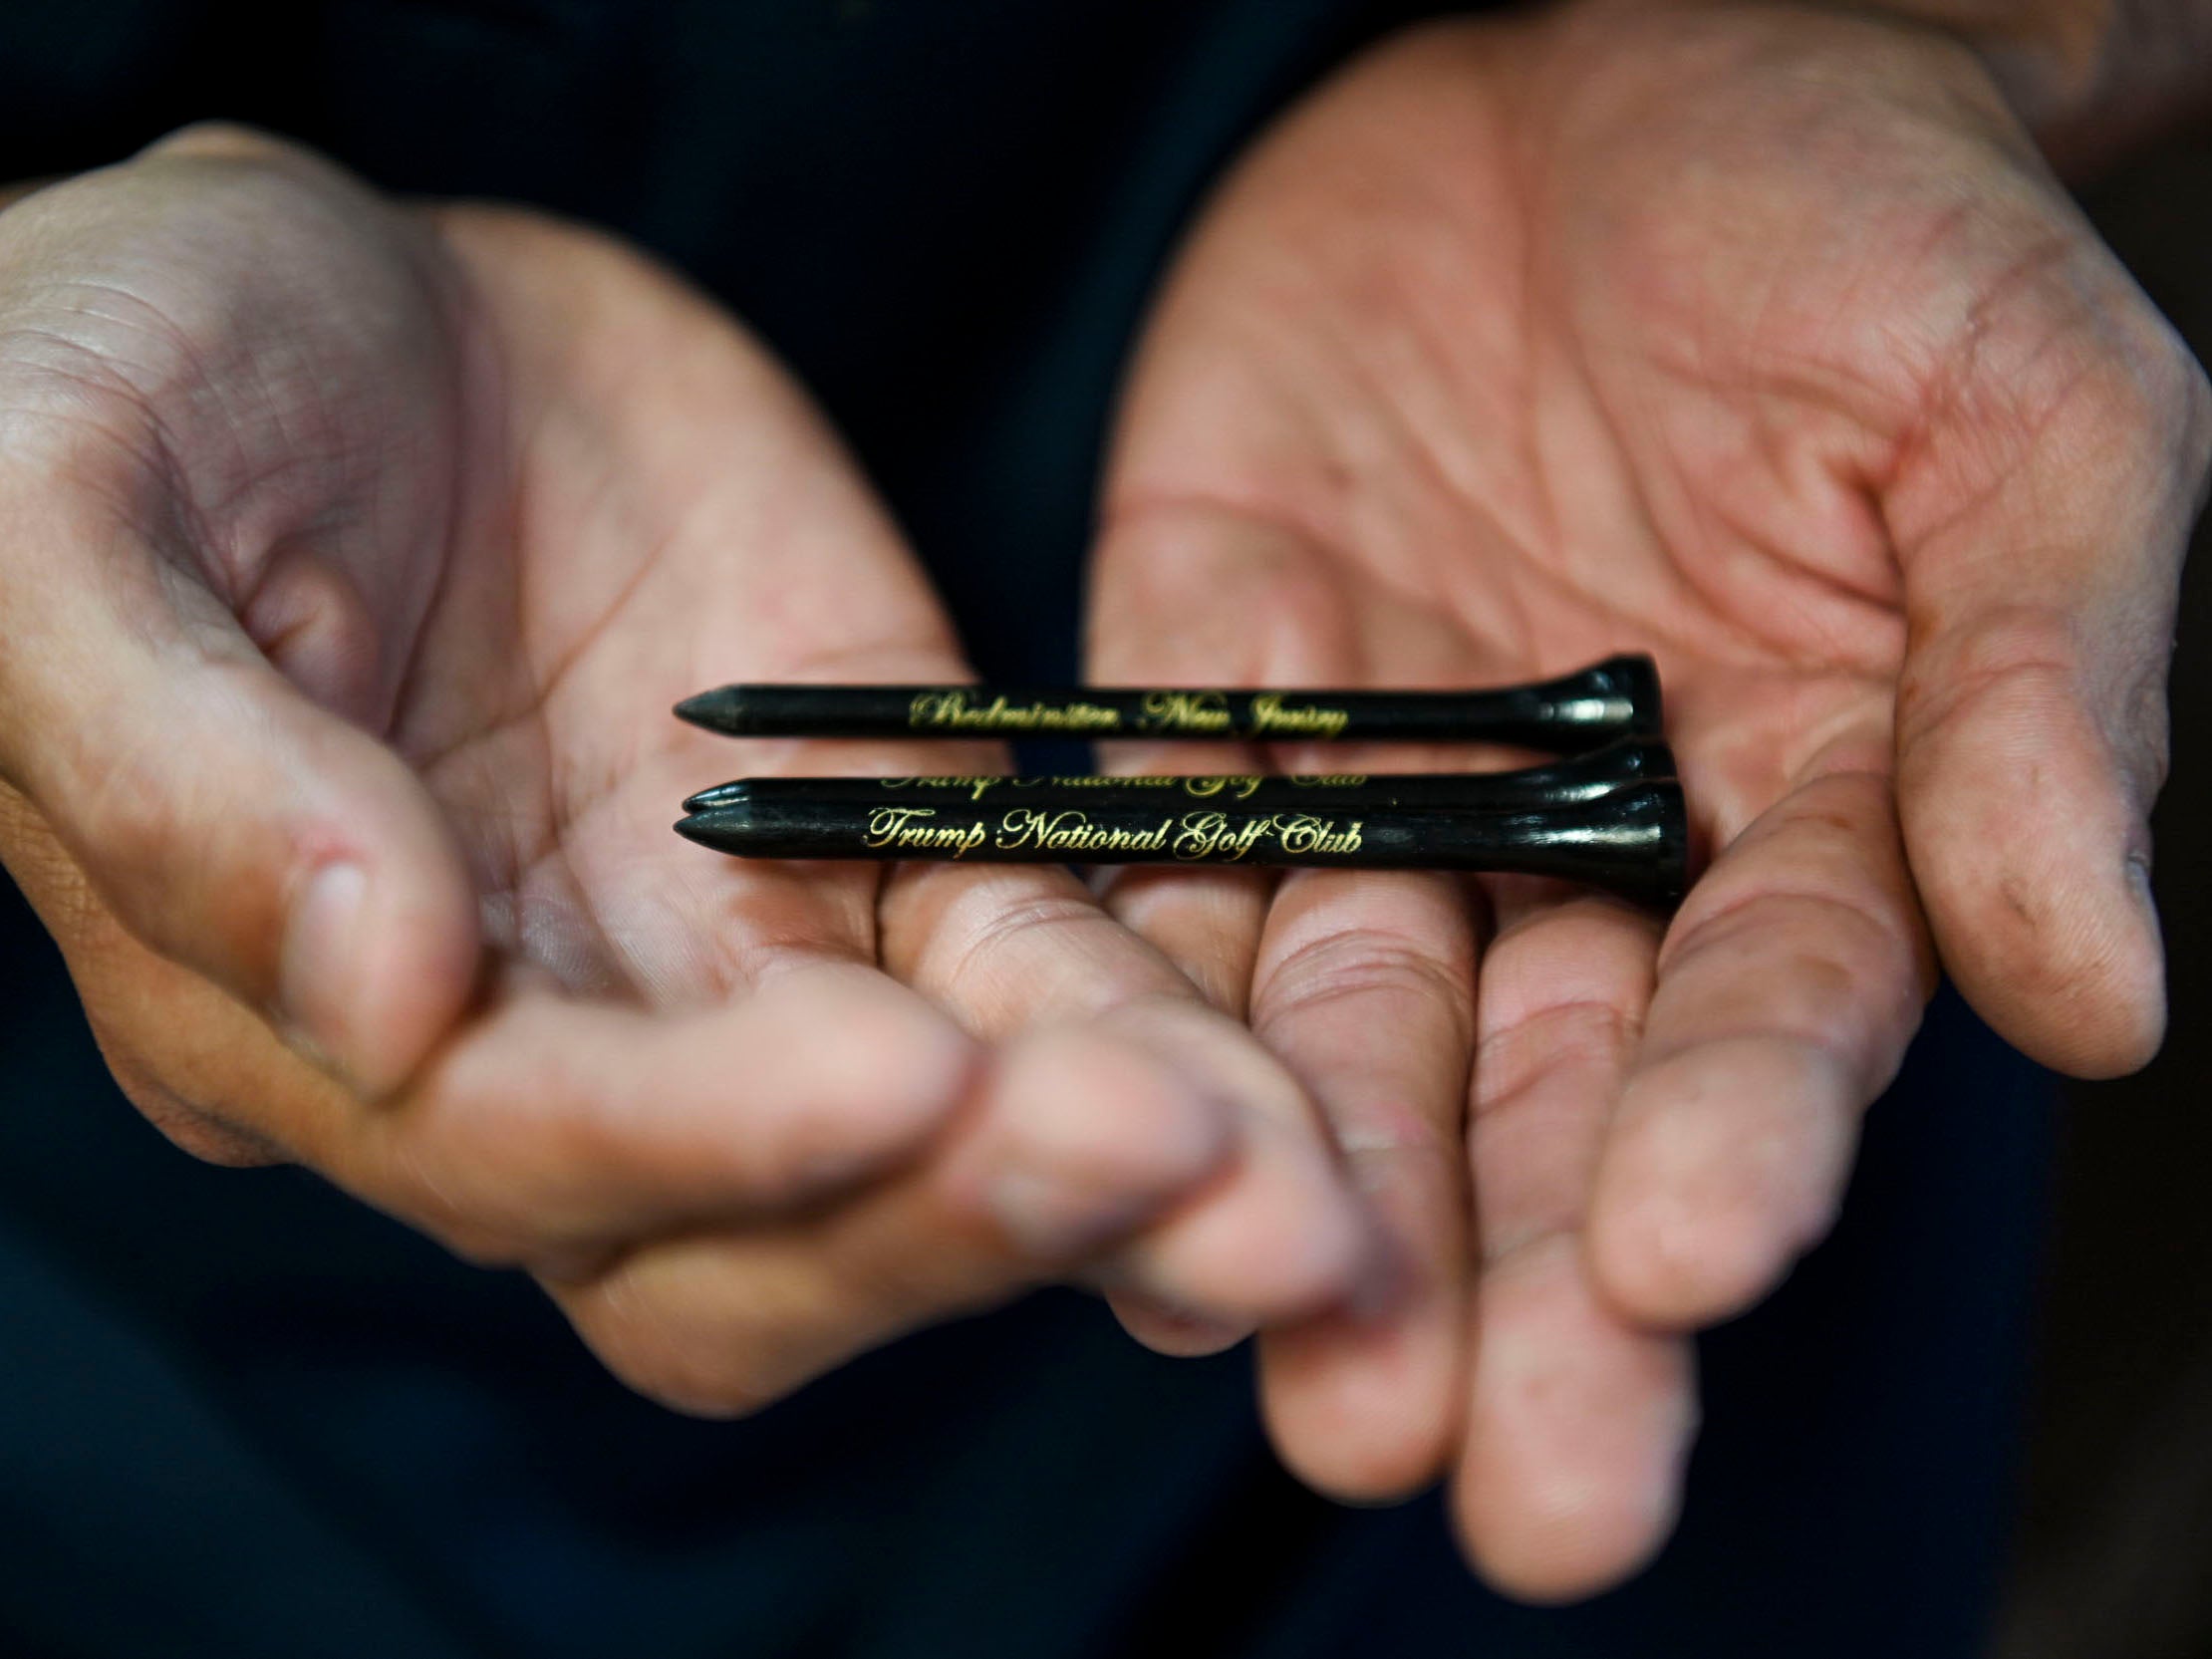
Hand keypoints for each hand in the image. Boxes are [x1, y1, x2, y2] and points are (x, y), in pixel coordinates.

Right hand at [0, 128, 1379, 1414]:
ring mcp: (740, 960)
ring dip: (1128, 1168)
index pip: (533, 1153)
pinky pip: (1043, 966)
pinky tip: (1287, 1073)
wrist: (323, 299)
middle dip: (971, 1221)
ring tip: (1304, 1193)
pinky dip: (1162, 1024)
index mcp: (323, 1023)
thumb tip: (372, 986)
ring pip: (948, 1136)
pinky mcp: (887, 842)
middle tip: (1191, 1189)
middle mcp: (558, 1045)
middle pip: (766, 1236)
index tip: (894, 1080)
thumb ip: (192, 788)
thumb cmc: (127, 388)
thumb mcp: (61, 539)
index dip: (709, 1140)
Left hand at [1088, 0, 2206, 1596]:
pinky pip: (1145, 865)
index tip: (1680, 1269)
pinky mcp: (1204, 698)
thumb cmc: (1870, 222)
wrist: (1618, 56)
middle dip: (1491, 1283)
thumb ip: (2043, 706)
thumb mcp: (2027, 426)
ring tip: (1250, 1362)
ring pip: (1325, 1029)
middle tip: (1446, 1474)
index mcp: (1800, 820)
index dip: (1729, 1143)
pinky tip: (1066, 1130)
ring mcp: (1381, 786)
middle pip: (1532, 1102)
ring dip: (1286, 1195)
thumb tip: (2101, 1002)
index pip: (1767, 1023)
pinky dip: (1105, 990)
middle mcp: (1578, 854)